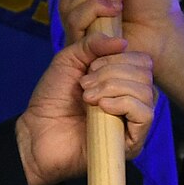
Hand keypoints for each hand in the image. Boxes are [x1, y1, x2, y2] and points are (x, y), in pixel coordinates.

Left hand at [15, 35, 159, 184]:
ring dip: (113, 88)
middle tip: (85, 85)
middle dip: (112, 73)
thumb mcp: (68, 60)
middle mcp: (133, 99)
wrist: (37, 132)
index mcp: (123, 80)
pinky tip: (102, 107)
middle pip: (145, 73)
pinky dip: (123, 104)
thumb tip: (123, 42)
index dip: (119, 57)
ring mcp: (134, 122)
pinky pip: (145, 115)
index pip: (142, 61)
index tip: (90, 67)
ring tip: (88, 97)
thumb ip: (92, 44)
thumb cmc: (52, 99)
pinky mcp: (132, 142)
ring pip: (146, 92)